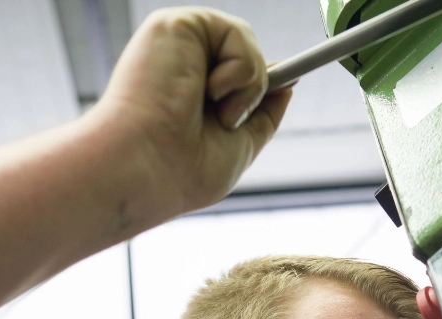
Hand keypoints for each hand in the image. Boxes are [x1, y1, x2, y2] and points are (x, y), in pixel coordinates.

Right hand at [91, 8, 292, 218]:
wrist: (148, 168)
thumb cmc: (184, 170)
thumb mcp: (240, 143)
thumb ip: (262, 110)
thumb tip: (288, 80)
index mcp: (190, 91)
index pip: (237, 72)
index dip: (264, 79)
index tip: (292, 80)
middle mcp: (181, 63)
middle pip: (246, 54)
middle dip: (255, 88)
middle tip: (229, 119)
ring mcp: (177, 43)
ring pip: (246, 44)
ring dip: (246, 86)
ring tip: (213, 110)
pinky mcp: (174, 25)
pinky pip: (237, 33)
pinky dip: (239, 70)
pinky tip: (207, 92)